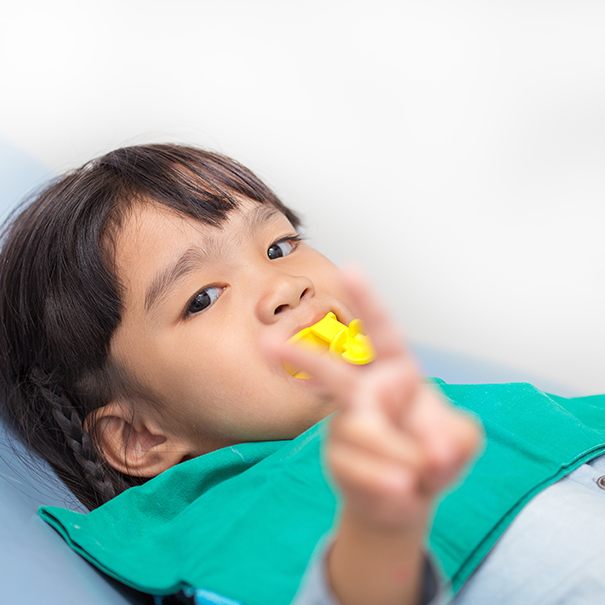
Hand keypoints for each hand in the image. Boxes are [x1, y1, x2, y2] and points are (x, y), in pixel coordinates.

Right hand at [260, 265, 482, 532]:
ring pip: (360, 432)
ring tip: (417, 479)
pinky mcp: (337, 457)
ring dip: (397, 456)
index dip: (365, 301)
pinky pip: (356, 468)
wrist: (408, 495)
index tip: (348, 269)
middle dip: (304, 358)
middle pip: (331, 371)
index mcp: (395, 371)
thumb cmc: (432, 452)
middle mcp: (364, 391)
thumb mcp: (459, 440)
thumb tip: (437, 451)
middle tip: (266, 345)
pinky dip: (384, 481)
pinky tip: (400, 490)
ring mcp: (345, 424)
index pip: (380, 331)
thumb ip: (457, 437)